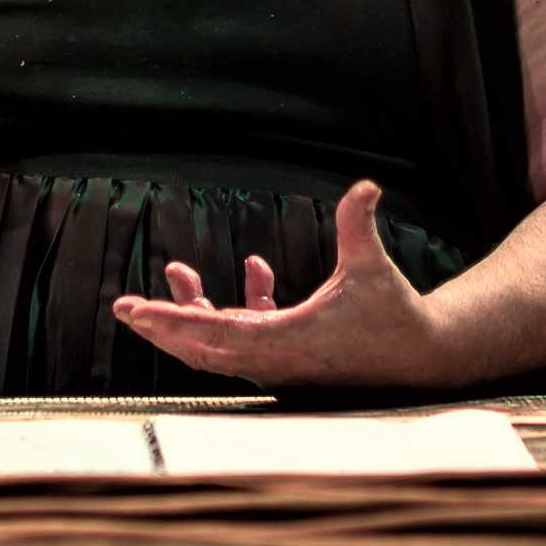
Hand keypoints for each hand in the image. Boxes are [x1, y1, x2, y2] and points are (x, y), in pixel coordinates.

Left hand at [111, 181, 450, 386]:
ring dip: (193, 310)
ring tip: (176, 271)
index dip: (173, 321)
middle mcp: (274, 358)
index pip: (214, 335)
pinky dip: (240, 305)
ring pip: (219, 341)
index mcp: (287, 342)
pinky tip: (254, 267)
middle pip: (201, 349)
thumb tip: (366, 185)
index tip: (136, 311)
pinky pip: (249, 332)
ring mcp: (278, 360)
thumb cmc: (395, 314)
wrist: (421, 355)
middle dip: (162, 326)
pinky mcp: (289, 353)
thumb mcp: (372, 267)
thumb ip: (358, 225)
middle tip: (124, 308)